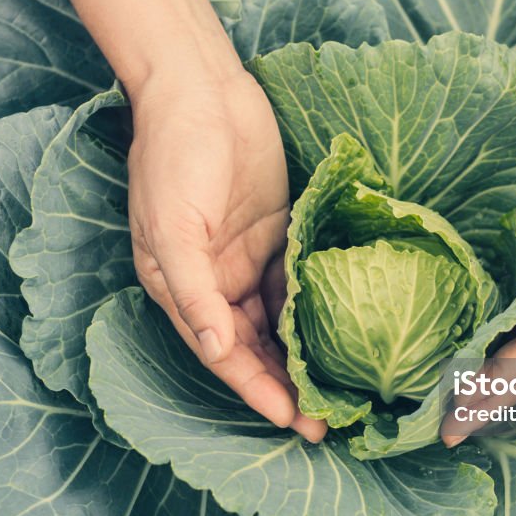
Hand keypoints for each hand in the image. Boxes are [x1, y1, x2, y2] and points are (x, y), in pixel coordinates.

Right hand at [128, 70, 325, 441]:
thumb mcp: (172, 227)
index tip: (291, 420)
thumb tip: (216, 350)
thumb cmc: (176, 156)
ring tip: (340, 392)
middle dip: (287, 387)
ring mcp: (248, 260)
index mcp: (182, 289)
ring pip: (280, 323)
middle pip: (255, 349)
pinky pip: (298, 283)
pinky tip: (344, 334)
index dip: (256, 390)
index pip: (224, 354)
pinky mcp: (279, 234)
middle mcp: (215, 283)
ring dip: (305, 357)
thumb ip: (193, 291)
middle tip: (325, 424)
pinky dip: (315, 310)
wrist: (203, 92)